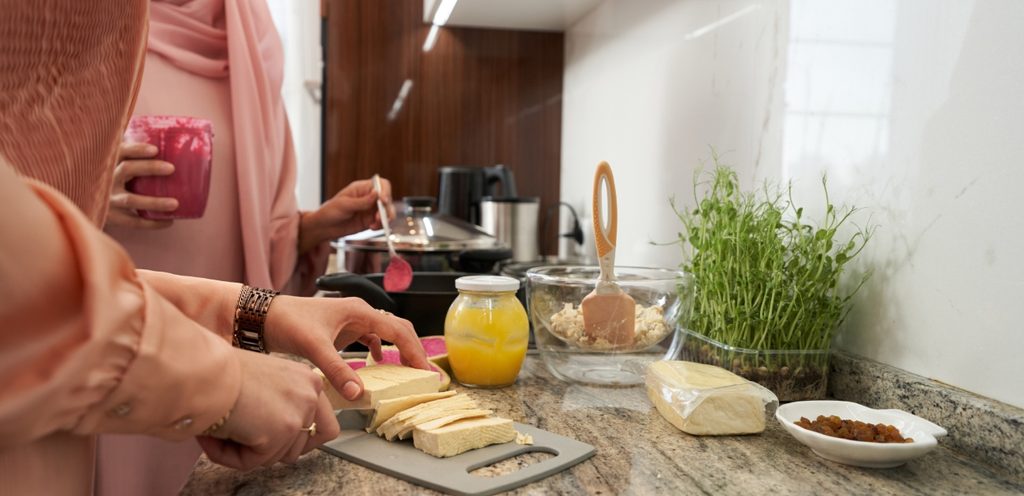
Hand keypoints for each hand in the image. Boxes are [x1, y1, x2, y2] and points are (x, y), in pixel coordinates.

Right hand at [106, 142, 178, 228]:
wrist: (88, 201)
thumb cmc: (111, 176)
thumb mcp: (115, 161)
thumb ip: (132, 152)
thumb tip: (165, 140)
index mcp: (108, 161)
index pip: (121, 150)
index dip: (137, 149)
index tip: (155, 150)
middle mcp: (105, 178)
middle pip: (126, 169)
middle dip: (149, 168)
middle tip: (172, 168)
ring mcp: (107, 198)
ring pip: (130, 200)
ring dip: (154, 202)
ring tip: (175, 203)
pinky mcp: (111, 216)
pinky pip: (133, 222)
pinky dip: (151, 223)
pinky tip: (169, 221)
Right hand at [197, 350, 339, 469]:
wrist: (203, 369)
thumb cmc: (222, 372)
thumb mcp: (265, 383)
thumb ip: (281, 406)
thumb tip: (282, 439)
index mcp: (308, 381)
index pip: (325, 425)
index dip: (301, 441)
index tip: (281, 444)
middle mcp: (311, 394)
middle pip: (301, 447)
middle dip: (270, 449)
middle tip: (242, 438)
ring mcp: (299, 413)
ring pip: (276, 457)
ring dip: (247, 451)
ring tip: (223, 429)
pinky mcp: (281, 431)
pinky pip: (253, 462)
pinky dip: (229, 456)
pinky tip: (215, 436)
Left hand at [262, 296, 430, 401]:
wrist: (262, 315)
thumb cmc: (288, 322)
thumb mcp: (315, 347)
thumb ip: (338, 371)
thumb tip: (359, 393)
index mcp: (359, 311)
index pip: (397, 331)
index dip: (414, 351)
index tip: (425, 370)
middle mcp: (359, 312)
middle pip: (397, 329)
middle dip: (412, 349)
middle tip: (425, 372)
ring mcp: (351, 320)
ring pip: (385, 333)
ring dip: (398, 349)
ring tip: (408, 369)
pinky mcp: (342, 328)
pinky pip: (369, 337)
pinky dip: (378, 350)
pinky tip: (377, 363)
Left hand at [297, 177, 393, 252]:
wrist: (324, 228)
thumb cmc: (330, 212)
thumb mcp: (344, 205)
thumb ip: (362, 201)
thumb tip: (377, 193)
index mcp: (362, 188)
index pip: (381, 185)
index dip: (385, 191)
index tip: (383, 201)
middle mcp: (369, 198)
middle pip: (387, 199)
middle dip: (386, 209)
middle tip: (378, 218)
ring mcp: (371, 210)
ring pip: (387, 212)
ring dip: (385, 218)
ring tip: (374, 225)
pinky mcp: (371, 221)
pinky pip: (382, 222)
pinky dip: (380, 226)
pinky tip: (372, 228)